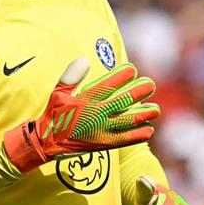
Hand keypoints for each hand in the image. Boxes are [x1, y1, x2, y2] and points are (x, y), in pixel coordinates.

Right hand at [3, 57, 158, 172]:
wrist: (48, 142)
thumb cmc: (55, 113)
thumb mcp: (59, 92)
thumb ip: (71, 76)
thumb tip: (84, 59)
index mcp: (86, 100)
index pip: (108, 85)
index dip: (122, 76)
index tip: (132, 70)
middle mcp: (96, 115)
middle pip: (123, 101)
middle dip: (139, 92)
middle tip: (151, 85)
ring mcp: (101, 131)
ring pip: (128, 121)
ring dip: (143, 114)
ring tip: (155, 109)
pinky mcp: (103, 144)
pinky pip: (125, 140)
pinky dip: (138, 135)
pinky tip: (149, 130)